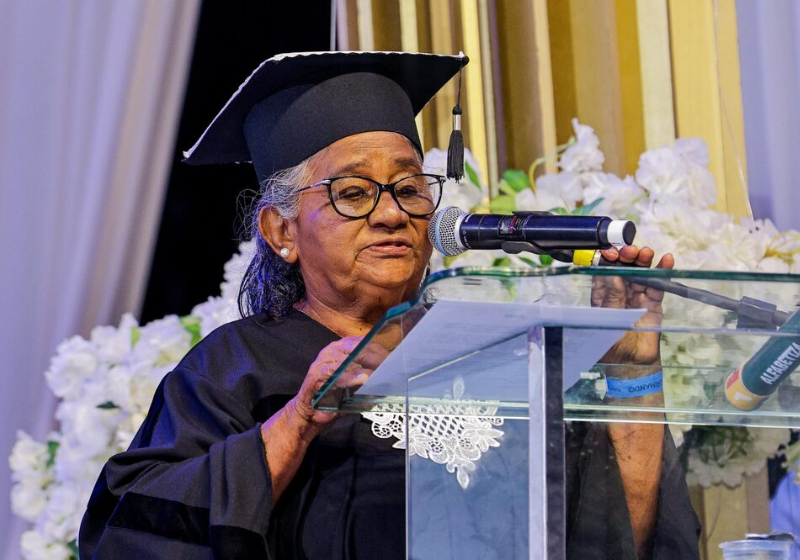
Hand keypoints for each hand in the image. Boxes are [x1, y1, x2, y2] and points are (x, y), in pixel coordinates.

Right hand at [286, 336, 388, 440]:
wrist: (310, 414)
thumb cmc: (335, 397)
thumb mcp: (357, 386)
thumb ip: (371, 380)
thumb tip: (393, 380)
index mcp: (343, 348)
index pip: (366, 343)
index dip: (381, 352)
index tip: (395, 362)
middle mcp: (333, 350)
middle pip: (357, 347)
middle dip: (375, 358)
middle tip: (390, 368)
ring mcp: (323, 361)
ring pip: (346, 358)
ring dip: (364, 367)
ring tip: (379, 374)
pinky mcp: (316, 375)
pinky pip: (334, 373)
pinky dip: (349, 377)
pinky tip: (361, 379)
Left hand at [592, 246, 673, 371]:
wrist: (632, 364)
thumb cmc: (613, 345)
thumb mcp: (608, 321)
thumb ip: (612, 300)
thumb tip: (614, 276)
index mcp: (602, 296)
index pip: (603, 273)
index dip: (606, 260)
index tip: (610, 251)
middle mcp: (619, 293)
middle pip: (622, 269)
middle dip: (626, 257)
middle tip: (629, 251)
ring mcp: (636, 296)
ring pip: (640, 273)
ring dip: (643, 260)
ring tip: (646, 252)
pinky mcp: (653, 302)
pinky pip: (657, 284)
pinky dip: (662, 271)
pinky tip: (666, 260)